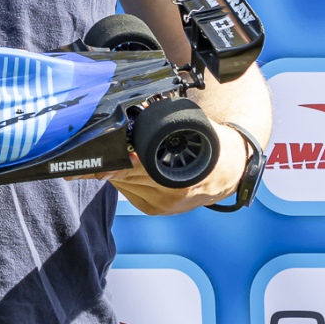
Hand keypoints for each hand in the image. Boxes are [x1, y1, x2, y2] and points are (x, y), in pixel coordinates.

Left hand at [100, 126, 248, 215]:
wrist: (229, 172)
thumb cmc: (210, 147)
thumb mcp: (190, 129)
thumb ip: (163, 126)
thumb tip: (135, 112)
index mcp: (177, 179)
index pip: (133, 169)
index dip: (113, 163)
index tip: (95, 162)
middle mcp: (168, 197)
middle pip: (123, 178)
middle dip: (111, 163)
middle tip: (98, 149)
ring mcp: (161, 207)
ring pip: (122, 186)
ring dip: (116, 171)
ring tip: (118, 155)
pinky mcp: (155, 211)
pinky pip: (128, 193)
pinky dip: (123, 179)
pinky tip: (127, 167)